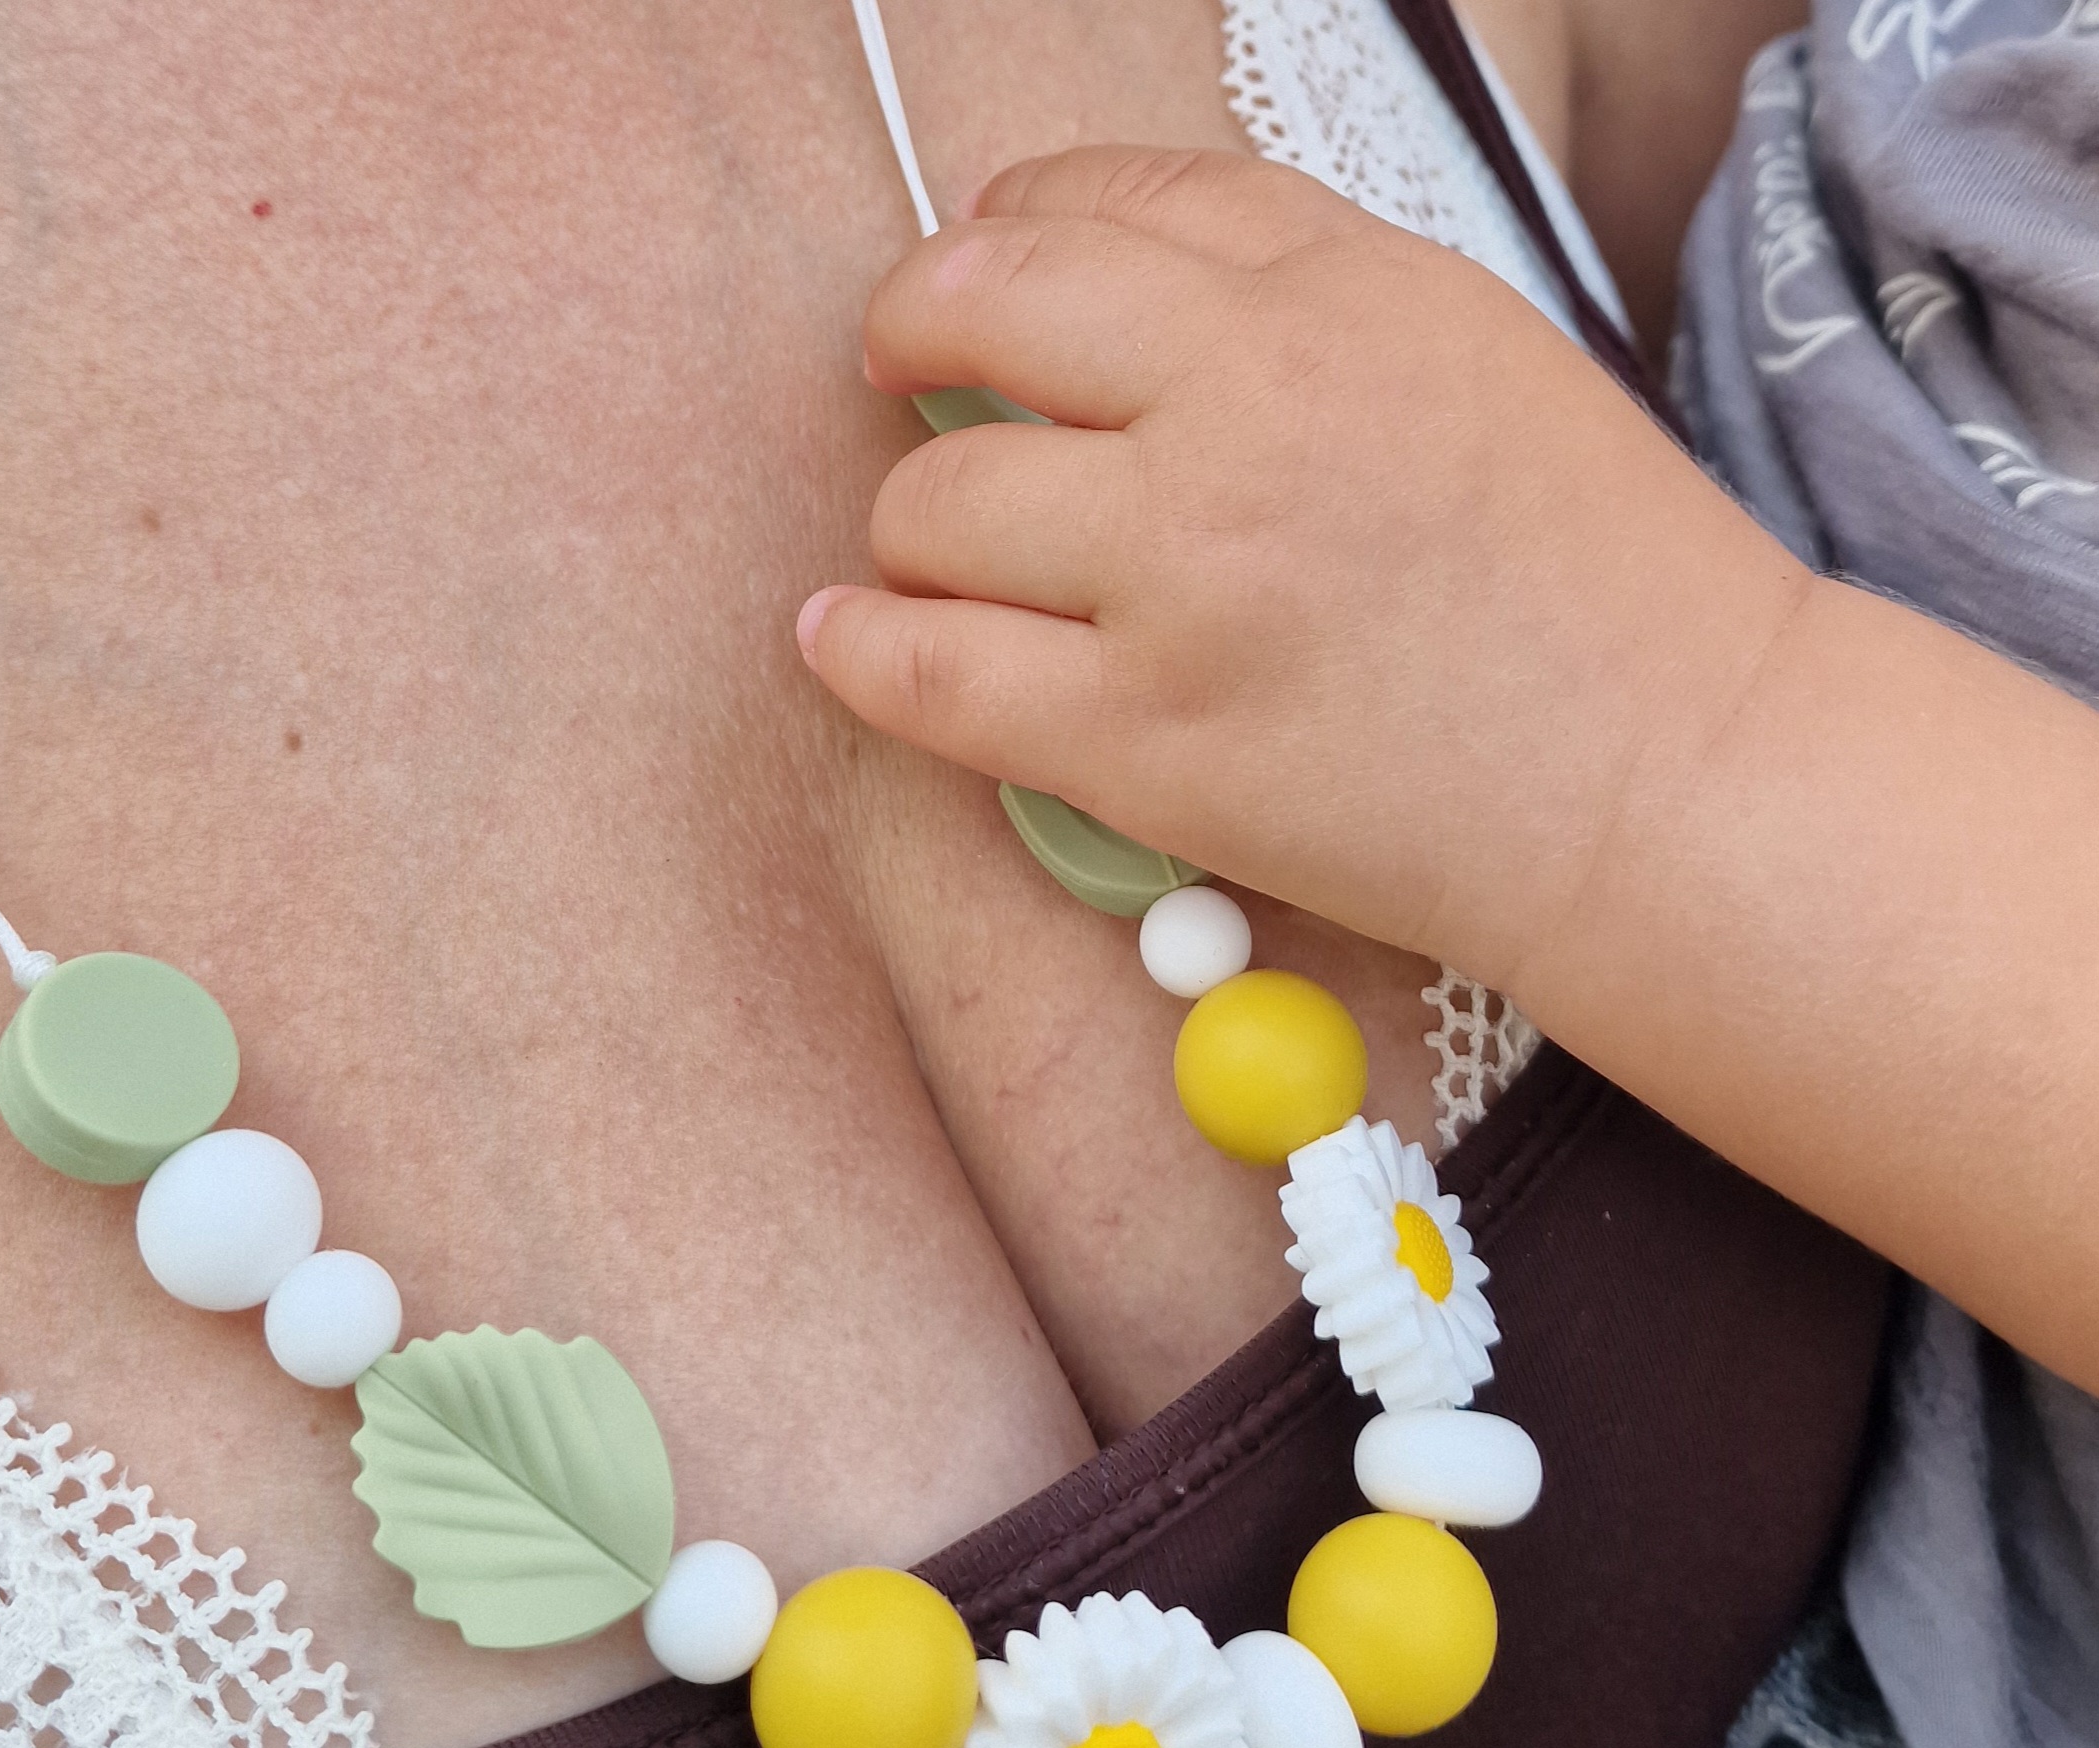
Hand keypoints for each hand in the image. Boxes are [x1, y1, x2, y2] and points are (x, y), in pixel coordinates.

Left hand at [796, 146, 1809, 1001]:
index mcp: (1343, 292)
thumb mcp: (1475, 368)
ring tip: (934, 561)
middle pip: (983, 311)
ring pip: (937, 504)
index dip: (1007, 227)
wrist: (1676, 778)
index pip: (1112, 203)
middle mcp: (1248, 403)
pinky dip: (860, 651)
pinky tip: (840, 640)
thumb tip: (1116, 313)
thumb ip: (1305, 315)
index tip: (974, 269)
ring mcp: (1187, 573)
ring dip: (913, 527)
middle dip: (910, 330)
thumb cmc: (1604, 595)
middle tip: (898, 373)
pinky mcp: (1150, 737)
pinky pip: (930, 672)